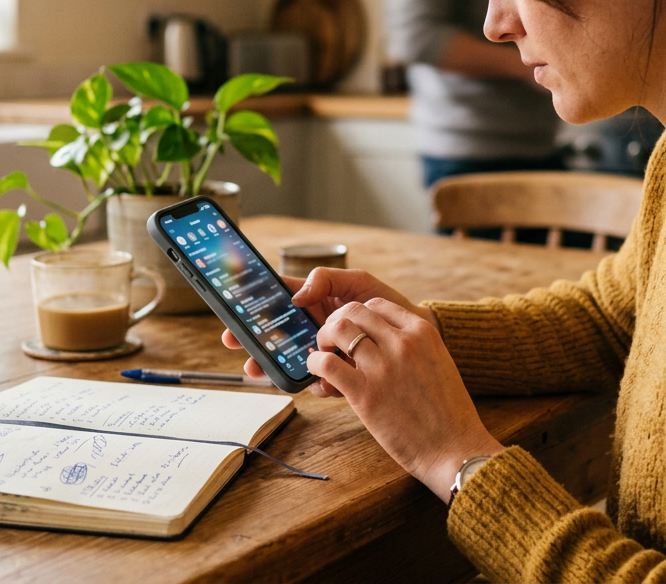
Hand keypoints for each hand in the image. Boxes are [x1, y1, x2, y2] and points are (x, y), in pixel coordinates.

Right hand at [221, 268, 437, 387]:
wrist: (430, 342)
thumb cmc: (395, 306)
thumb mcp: (363, 284)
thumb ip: (330, 280)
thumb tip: (298, 294)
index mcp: (321, 302)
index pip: (281, 301)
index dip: (257, 306)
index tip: (236, 315)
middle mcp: (321, 329)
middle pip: (280, 335)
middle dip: (256, 339)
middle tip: (235, 344)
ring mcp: (333, 355)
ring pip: (296, 361)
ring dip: (278, 365)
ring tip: (262, 369)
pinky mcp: (347, 378)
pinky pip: (324, 382)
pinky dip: (320, 383)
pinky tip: (322, 384)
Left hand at [307, 298, 502, 501]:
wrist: (455, 449)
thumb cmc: (448, 413)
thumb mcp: (439, 364)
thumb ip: (414, 347)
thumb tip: (384, 342)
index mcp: (423, 333)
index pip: (377, 304)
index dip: (358, 316)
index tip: (353, 331)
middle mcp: (403, 343)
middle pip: (354, 310)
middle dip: (336, 322)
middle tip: (333, 342)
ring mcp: (383, 367)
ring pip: (338, 329)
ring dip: (323, 338)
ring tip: (324, 354)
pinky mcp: (365, 394)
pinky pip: (327, 364)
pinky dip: (315, 362)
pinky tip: (318, 372)